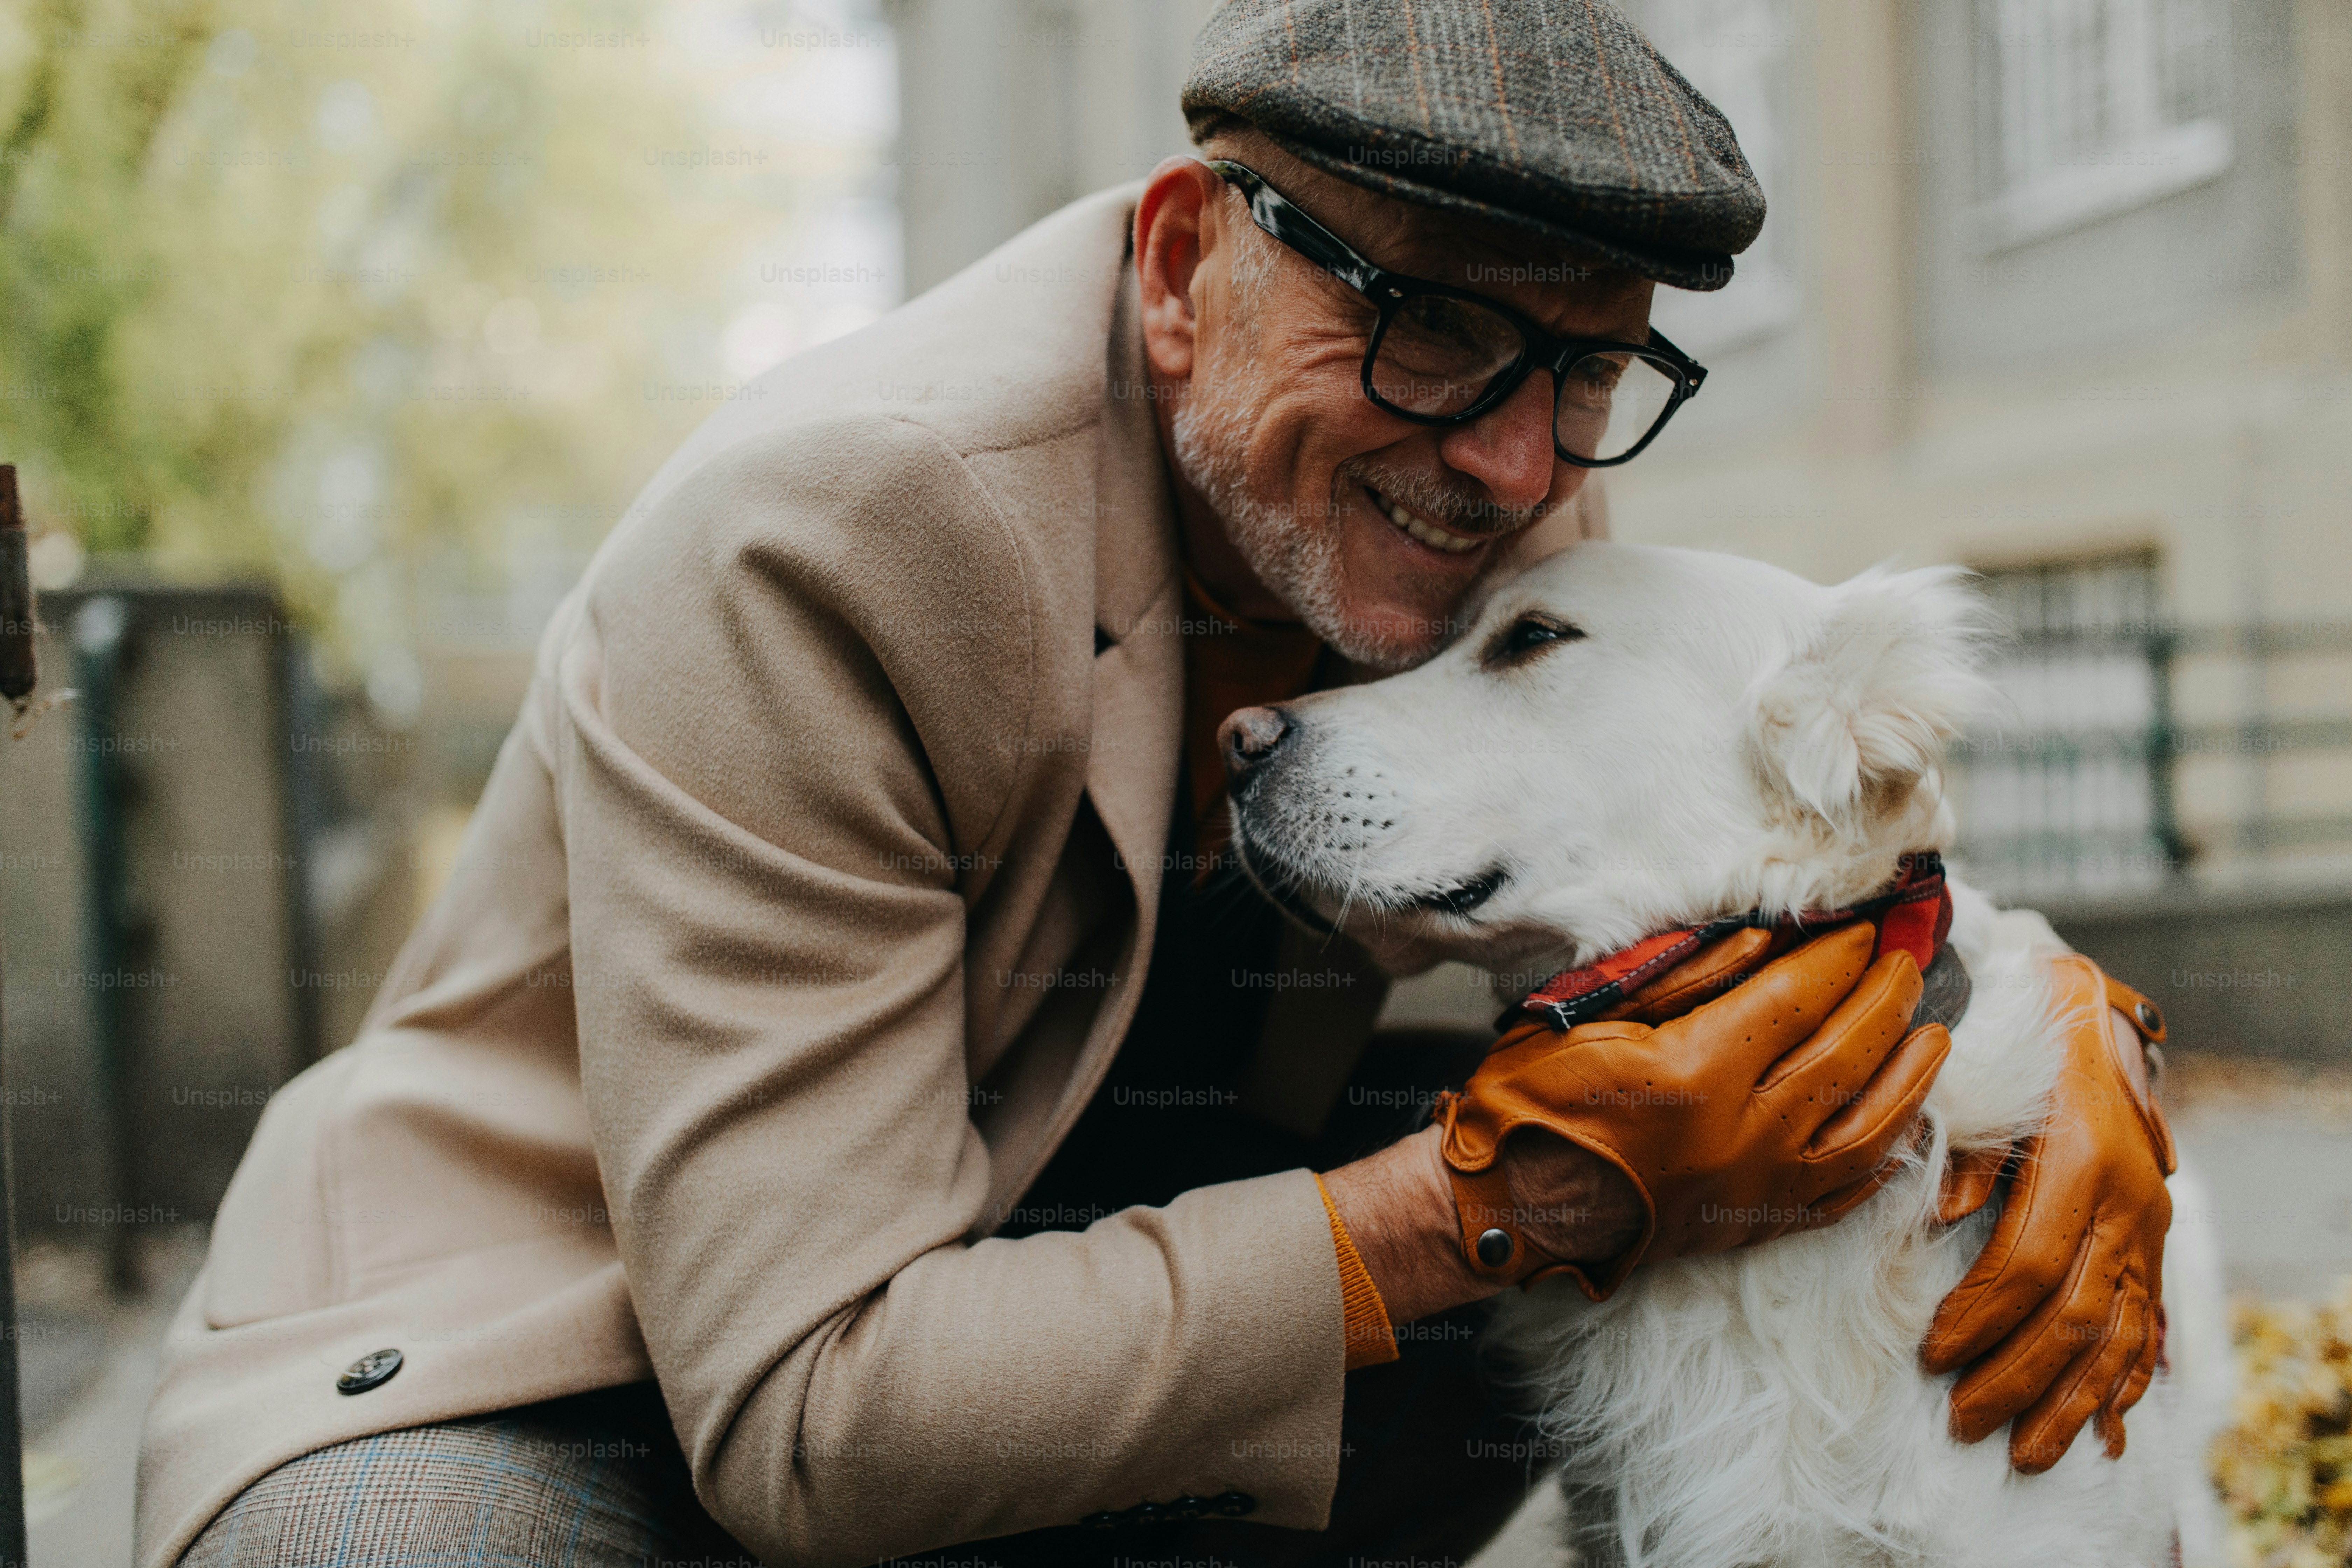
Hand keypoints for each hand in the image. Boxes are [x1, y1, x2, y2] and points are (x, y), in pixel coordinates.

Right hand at [1439, 922, 1951, 1297]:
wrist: (1502, 1209)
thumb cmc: (1529, 1102)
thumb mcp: (1588, 1016)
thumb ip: (1681, 977)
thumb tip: (1764, 940)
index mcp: (1694, 1072)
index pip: (1796, 999)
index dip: (1836, 958)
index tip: (1862, 929)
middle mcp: (1739, 1135)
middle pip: (1843, 1057)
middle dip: (1884, 1001)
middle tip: (1907, 960)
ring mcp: (1752, 1188)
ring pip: (1865, 1131)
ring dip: (1908, 1079)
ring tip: (1933, 1037)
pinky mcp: (1749, 1226)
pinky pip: (1840, 1196)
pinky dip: (1881, 1161)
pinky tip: (1903, 1130)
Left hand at [1923, 956, 2174, 1472]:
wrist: (2087, 1020)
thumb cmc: (2016, 1057)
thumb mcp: (1985, 1089)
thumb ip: (1962, 1152)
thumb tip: (1941, 1215)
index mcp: (2080, 1166)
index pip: (2029, 1267)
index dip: (1980, 1318)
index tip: (1932, 1355)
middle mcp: (2125, 1205)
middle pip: (2072, 1317)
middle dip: (2015, 1378)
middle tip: (1963, 1421)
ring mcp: (2148, 1231)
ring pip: (2117, 1338)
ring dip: (2070, 1402)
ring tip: (2026, 1453)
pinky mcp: (2155, 1245)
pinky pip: (2148, 1329)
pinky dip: (2126, 1384)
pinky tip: (2104, 1428)